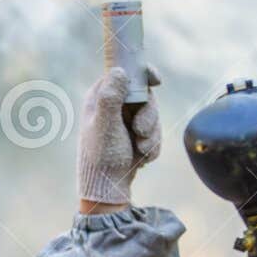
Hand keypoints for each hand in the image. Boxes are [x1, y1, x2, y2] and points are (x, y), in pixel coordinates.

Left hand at [78, 66, 159, 210]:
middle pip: (145, 96)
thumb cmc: (102, 155)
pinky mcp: (137, 133)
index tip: (156, 80)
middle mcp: (114, 105)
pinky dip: (152, 145)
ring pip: (153, 115)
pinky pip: (155, 132)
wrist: (108, 186)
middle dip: (149, 116)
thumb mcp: (105, 126)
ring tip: (140, 150)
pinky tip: (141, 157)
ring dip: (151, 134)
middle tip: (140, 132)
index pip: (124, 73)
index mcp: (101, 97)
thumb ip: (111, 98)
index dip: (143, 74)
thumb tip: (119, 71)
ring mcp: (126, 119)